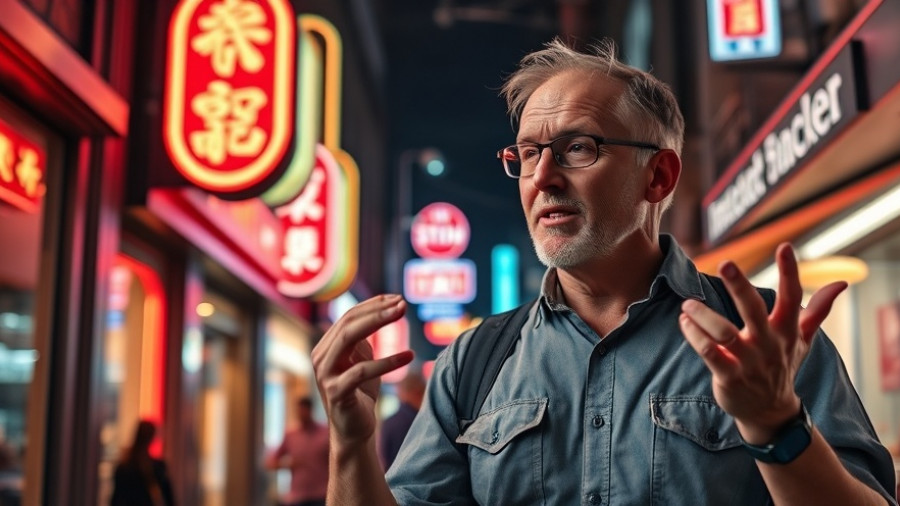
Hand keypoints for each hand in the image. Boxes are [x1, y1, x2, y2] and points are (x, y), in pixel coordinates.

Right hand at [311, 294, 414, 445]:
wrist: (353, 432)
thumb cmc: (360, 394)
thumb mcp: (362, 361)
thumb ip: (364, 340)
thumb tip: (380, 312)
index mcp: (326, 347)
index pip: (348, 316)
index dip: (373, 304)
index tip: (397, 298)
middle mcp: (321, 357)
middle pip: (348, 322)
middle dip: (377, 310)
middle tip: (403, 304)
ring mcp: (326, 374)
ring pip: (349, 338)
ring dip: (378, 323)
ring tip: (402, 316)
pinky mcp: (336, 392)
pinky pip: (362, 371)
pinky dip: (388, 361)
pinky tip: (409, 356)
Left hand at [678, 243, 846, 442]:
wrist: (769, 412)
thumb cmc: (783, 366)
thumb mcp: (802, 339)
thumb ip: (818, 310)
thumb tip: (842, 283)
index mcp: (787, 331)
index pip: (792, 297)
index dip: (790, 272)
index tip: (784, 247)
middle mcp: (768, 344)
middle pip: (754, 310)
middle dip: (740, 286)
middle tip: (725, 263)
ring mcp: (748, 361)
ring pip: (723, 332)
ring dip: (703, 315)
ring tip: (687, 304)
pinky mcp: (729, 376)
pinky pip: (708, 351)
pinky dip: (693, 334)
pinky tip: (685, 321)